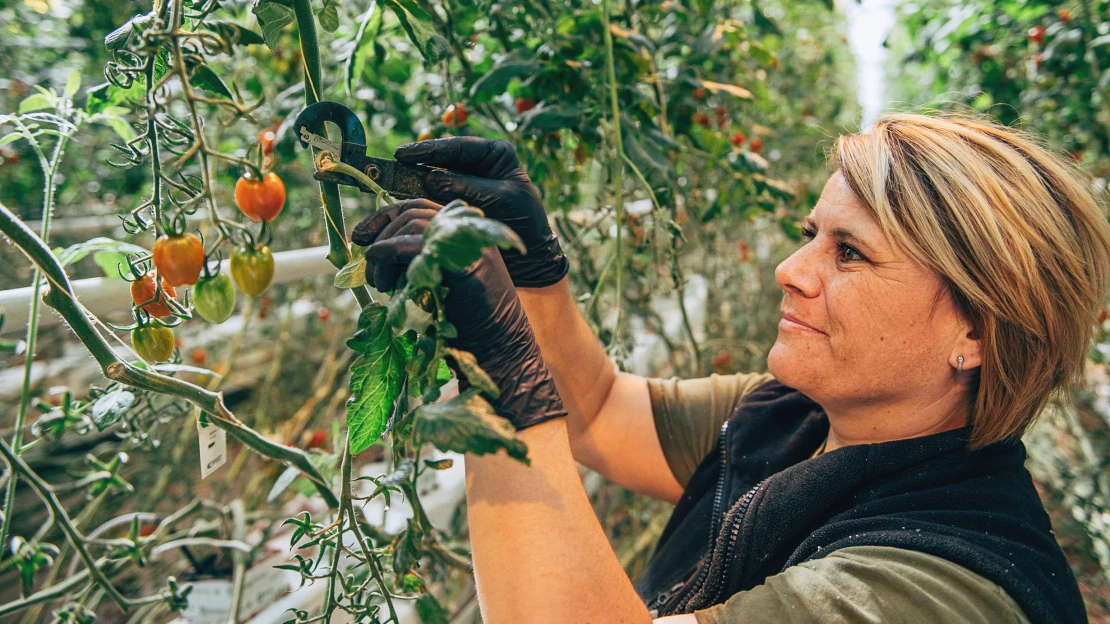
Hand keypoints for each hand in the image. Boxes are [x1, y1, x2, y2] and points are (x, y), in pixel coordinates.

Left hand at [353, 200, 567, 430]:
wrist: (500, 351)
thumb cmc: (469, 327)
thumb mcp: (440, 283)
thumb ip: (420, 261)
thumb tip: (375, 250)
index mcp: (468, 233)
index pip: (421, 207)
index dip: (386, 216)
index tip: (361, 235)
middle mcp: (471, 231)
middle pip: (413, 211)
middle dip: (379, 232)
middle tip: (366, 265)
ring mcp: (468, 243)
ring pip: (409, 224)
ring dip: (382, 253)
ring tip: (382, 286)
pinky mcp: (459, 260)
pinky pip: (408, 245)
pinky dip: (386, 259)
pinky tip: (387, 285)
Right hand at [394, 137, 568, 287]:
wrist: (531, 255)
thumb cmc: (523, 222)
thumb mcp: (499, 200)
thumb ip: (465, 186)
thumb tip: (430, 177)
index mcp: (496, 153)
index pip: (458, 146)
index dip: (429, 149)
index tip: (404, 154)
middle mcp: (480, 163)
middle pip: (443, 158)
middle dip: (417, 162)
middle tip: (392, 164)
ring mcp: (468, 181)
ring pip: (436, 175)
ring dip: (415, 179)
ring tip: (391, 181)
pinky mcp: (460, 201)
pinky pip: (437, 195)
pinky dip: (420, 197)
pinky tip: (403, 199)